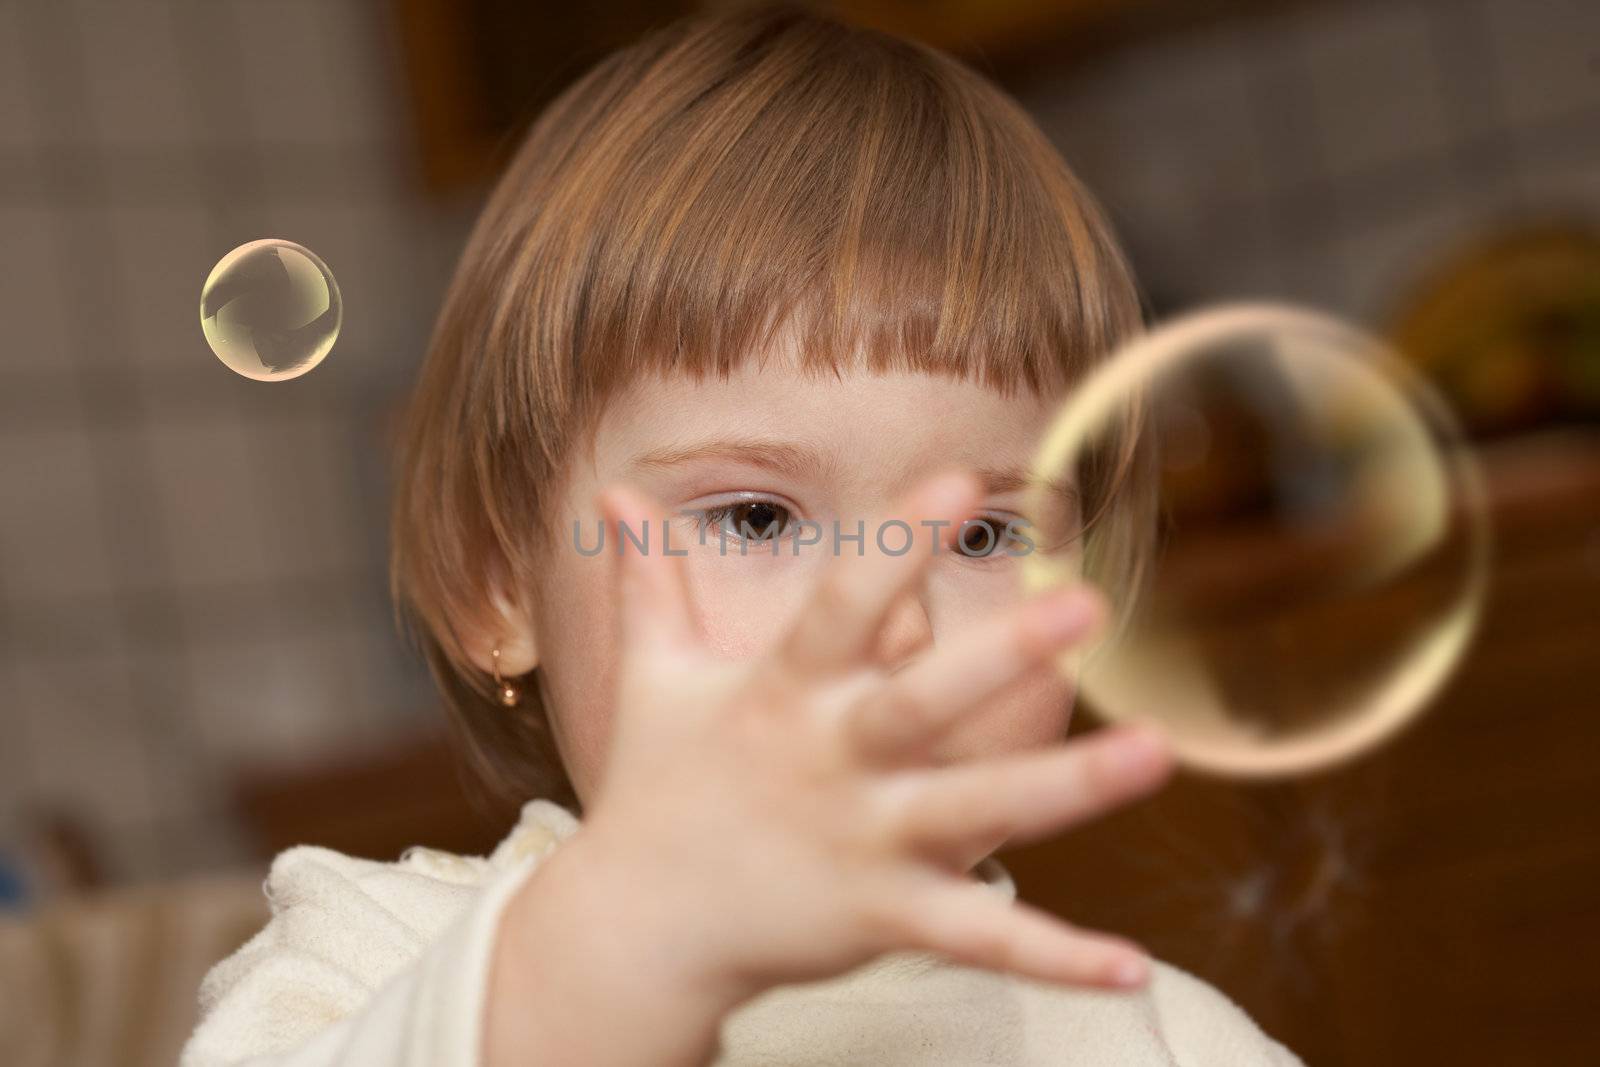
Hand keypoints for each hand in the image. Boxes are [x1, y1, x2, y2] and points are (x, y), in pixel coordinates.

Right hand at [574, 467, 1173, 1004]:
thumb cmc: (658, 789)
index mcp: (786, 694)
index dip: (897, 544)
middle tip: (1084, 606)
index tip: (959, 482)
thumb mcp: (654, 677)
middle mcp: (834, 762)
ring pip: (979, 815)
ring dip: (1069, 788)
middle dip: (1000, 655)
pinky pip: (981, 941)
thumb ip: (649, 581)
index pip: (844, 606)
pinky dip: (1056, 958)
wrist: (640, 928)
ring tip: (1157, 754)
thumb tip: (617, 492)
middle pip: (923, 703)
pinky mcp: (885, 918)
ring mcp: (864, 844)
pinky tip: (1133, 967)